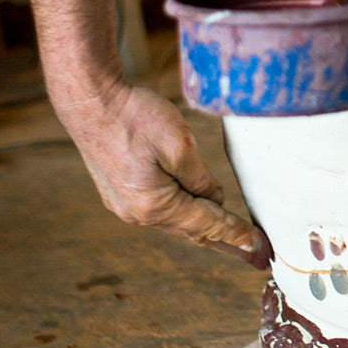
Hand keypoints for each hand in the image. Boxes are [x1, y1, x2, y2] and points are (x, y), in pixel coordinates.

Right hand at [56, 84, 269, 268]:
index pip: (207, 223)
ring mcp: (124, 206)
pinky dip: (180, 213)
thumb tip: (214, 199)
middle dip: (220, 233)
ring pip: (174, 221)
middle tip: (248, 243)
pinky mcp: (118, 194)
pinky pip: (159, 211)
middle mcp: (138, 214)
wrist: (90, 102)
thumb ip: (201, 179)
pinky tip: (193, 212)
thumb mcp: (179, 145)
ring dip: (200, 223)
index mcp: (155, 205)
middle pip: (191, 228)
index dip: (235, 232)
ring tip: (226, 233)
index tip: (256, 245)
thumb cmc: (134, 118)